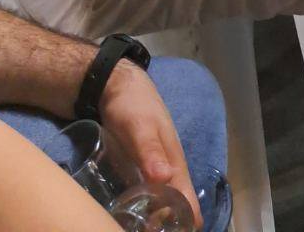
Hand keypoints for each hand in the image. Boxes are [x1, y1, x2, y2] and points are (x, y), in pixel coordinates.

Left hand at [98, 60, 200, 228]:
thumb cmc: (132, 106)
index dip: (187, 218)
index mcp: (174, 161)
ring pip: (162, 200)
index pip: (186, 197)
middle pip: (176, 202)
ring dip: (157, 217)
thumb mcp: (140, 127)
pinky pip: (147, 194)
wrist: (116, 87)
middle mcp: (167, 168)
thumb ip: (151, 151)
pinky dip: (145, 208)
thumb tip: (165, 179)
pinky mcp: (139, 169)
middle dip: (171, 221)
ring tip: (143, 230)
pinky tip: (134, 218)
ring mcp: (153, 169)